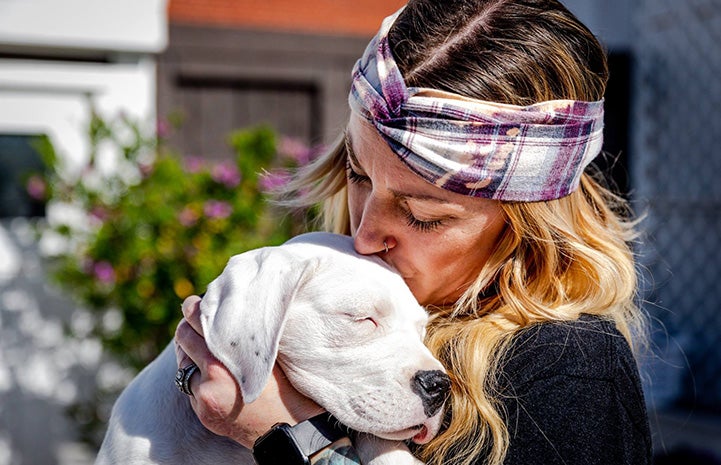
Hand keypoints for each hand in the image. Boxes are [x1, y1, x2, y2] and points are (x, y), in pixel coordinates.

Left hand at [174, 295, 323, 447]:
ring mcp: (204, 398)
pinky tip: (212, 373)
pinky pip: (189, 384)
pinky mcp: (202, 412)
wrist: (290, 429)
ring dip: (190, 352)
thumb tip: (225, 309)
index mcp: (231, 358)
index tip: (197, 302)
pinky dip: (197, 375)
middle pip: (183, 337)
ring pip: (182, 361)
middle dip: (189, 327)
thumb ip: (243, 334)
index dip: (195, 307)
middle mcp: (212, 378)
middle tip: (198, 320)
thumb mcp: (270, 352)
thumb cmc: (289, 384)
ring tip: (205, 347)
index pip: (198, 319)